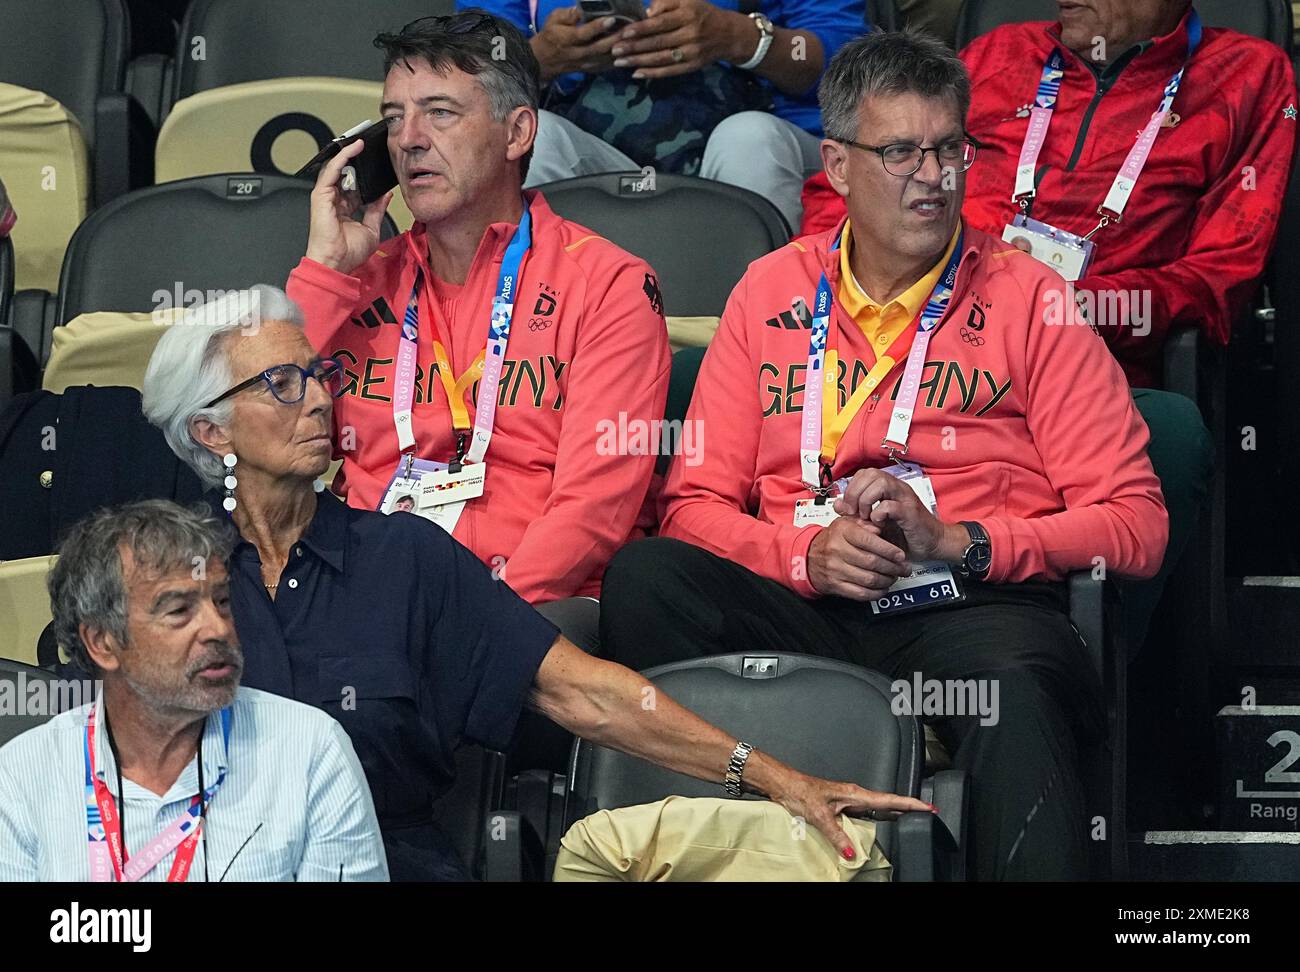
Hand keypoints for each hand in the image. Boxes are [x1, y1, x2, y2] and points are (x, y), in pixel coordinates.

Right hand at [304, 137, 391, 275]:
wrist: (336, 263)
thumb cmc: (348, 253)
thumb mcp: (371, 229)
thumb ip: (377, 210)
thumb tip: (385, 196)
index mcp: (345, 209)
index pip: (355, 186)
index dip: (365, 174)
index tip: (376, 164)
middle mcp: (334, 201)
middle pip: (345, 174)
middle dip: (356, 159)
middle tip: (370, 146)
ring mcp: (326, 196)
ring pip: (337, 168)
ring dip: (350, 154)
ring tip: (363, 142)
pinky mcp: (321, 194)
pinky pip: (332, 169)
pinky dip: (343, 157)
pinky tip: (354, 148)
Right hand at [532, 7, 622, 80]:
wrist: (544, 61)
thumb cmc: (551, 35)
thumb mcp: (554, 19)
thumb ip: (569, 14)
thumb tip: (584, 6)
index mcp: (566, 39)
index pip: (584, 34)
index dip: (597, 27)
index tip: (611, 19)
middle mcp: (577, 54)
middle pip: (599, 48)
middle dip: (616, 38)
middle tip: (630, 28)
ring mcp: (586, 64)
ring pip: (606, 58)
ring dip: (621, 49)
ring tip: (633, 38)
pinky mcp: (592, 69)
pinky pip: (608, 65)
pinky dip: (620, 58)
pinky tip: (630, 49)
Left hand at [610, 0, 747, 78]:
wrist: (728, 34)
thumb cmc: (702, 13)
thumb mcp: (687, 0)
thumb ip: (666, 2)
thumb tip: (647, 13)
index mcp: (688, 15)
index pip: (661, 23)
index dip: (642, 28)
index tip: (624, 32)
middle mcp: (691, 35)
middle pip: (658, 42)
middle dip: (634, 47)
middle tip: (614, 50)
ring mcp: (692, 53)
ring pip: (661, 59)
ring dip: (638, 61)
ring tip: (619, 62)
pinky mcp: (692, 67)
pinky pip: (669, 71)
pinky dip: (652, 74)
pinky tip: (636, 73)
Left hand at [766, 766, 935, 861]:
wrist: (784, 784)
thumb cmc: (800, 792)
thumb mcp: (820, 815)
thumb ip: (837, 835)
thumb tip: (852, 853)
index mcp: (854, 794)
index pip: (890, 799)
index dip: (910, 804)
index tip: (929, 807)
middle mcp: (854, 795)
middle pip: (888, 802)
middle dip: (908, 808)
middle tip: (928, 814)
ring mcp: (848, 800)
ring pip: (877, 808)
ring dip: (894, 813)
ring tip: (911, 819)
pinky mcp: (840, 806)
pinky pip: (865, 813)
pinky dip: (877, 818)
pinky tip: (879, 825)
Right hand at [807, 515, 909, 599]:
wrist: (809, 558)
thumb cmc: (832, 540)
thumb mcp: (846, 524)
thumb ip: (865, 523)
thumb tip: (881, 528)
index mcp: (842, 532)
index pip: (869, 541)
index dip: (889, 550)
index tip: (901, 555)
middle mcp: (837, 550)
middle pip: (872, 562)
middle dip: (893, 567)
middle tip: (904, 568)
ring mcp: (835, 569)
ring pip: (869, 579)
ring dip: (887, 580)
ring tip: (895, 577)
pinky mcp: (835, 585)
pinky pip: (861, 593)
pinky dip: (876, 593)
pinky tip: (883, 588)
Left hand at [833, 468, 967, 562]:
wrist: (932, 543)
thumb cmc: (905, 532)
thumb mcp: (875, 522)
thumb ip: (857, 512)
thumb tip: (837, 504)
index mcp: (888, 487)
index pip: (864, 473)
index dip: (851, 487)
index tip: (847, 507)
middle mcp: (896, 488)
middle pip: (871, 473)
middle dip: (855, 492)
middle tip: (854, 511)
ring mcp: (905, 498)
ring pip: (880, 483)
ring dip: (866, 500)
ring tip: (866, 516)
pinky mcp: (911, 512)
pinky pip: (890, 505)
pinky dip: (879, 514)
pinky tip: (878, 524)